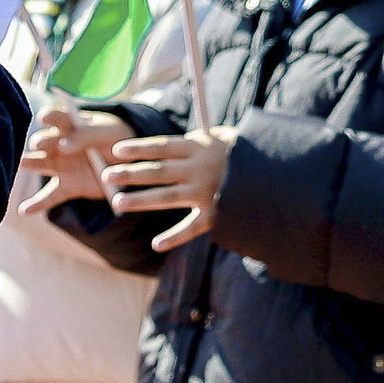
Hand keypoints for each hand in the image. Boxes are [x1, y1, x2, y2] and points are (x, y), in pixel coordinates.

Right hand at [20, 106, 131, 213]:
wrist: (128, 162)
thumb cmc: (115, 138)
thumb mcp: (107, 132)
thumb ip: (86, 136)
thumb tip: (62, 146)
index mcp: (71, 125)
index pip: (56, 118)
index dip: (49, 116)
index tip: (45, 118)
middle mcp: (60, 144)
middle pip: (44, 141)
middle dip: (41, 141)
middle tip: (41, 144)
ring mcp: (62, 167)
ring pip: (42, 164)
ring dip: (31, 163)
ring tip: (22, 163)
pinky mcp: (68, 187)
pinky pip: (51, 196)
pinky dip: (38, 204)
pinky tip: (24, 210)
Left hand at [101, 127, 237, 251]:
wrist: (277, 177)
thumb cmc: (250, 154)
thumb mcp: (227, 138)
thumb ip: (200, 141)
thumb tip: (175, 145)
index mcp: (201, 148)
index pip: (162, 147)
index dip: (139, 149)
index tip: (116, 150)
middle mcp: (200, 170)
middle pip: (158, 172)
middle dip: (130, 173)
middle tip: (106, 175)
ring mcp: (207, 194)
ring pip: (167, 198)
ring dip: (141, 200)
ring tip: (117, 202)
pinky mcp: (217, 216)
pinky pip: (191, 228)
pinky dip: (174, 237)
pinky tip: (156, 244)